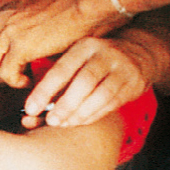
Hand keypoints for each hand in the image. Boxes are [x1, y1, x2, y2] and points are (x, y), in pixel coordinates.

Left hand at [21, 35, 158, 127]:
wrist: (138, 52)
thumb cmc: (95, 60)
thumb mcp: (78, 58)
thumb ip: (58, 80)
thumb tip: (32, 108)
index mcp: (85, 46)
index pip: (62, 69)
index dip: (44, 91)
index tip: (31, 109)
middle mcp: (105, 54)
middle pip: (84, 82)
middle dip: (65, 105)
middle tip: (51, 121)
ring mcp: (122, 69)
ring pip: (101, 95)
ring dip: (80, 113)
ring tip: (65, 124)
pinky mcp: (133, 84)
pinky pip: (112, 104)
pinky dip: (94, 115)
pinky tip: (80, 121)